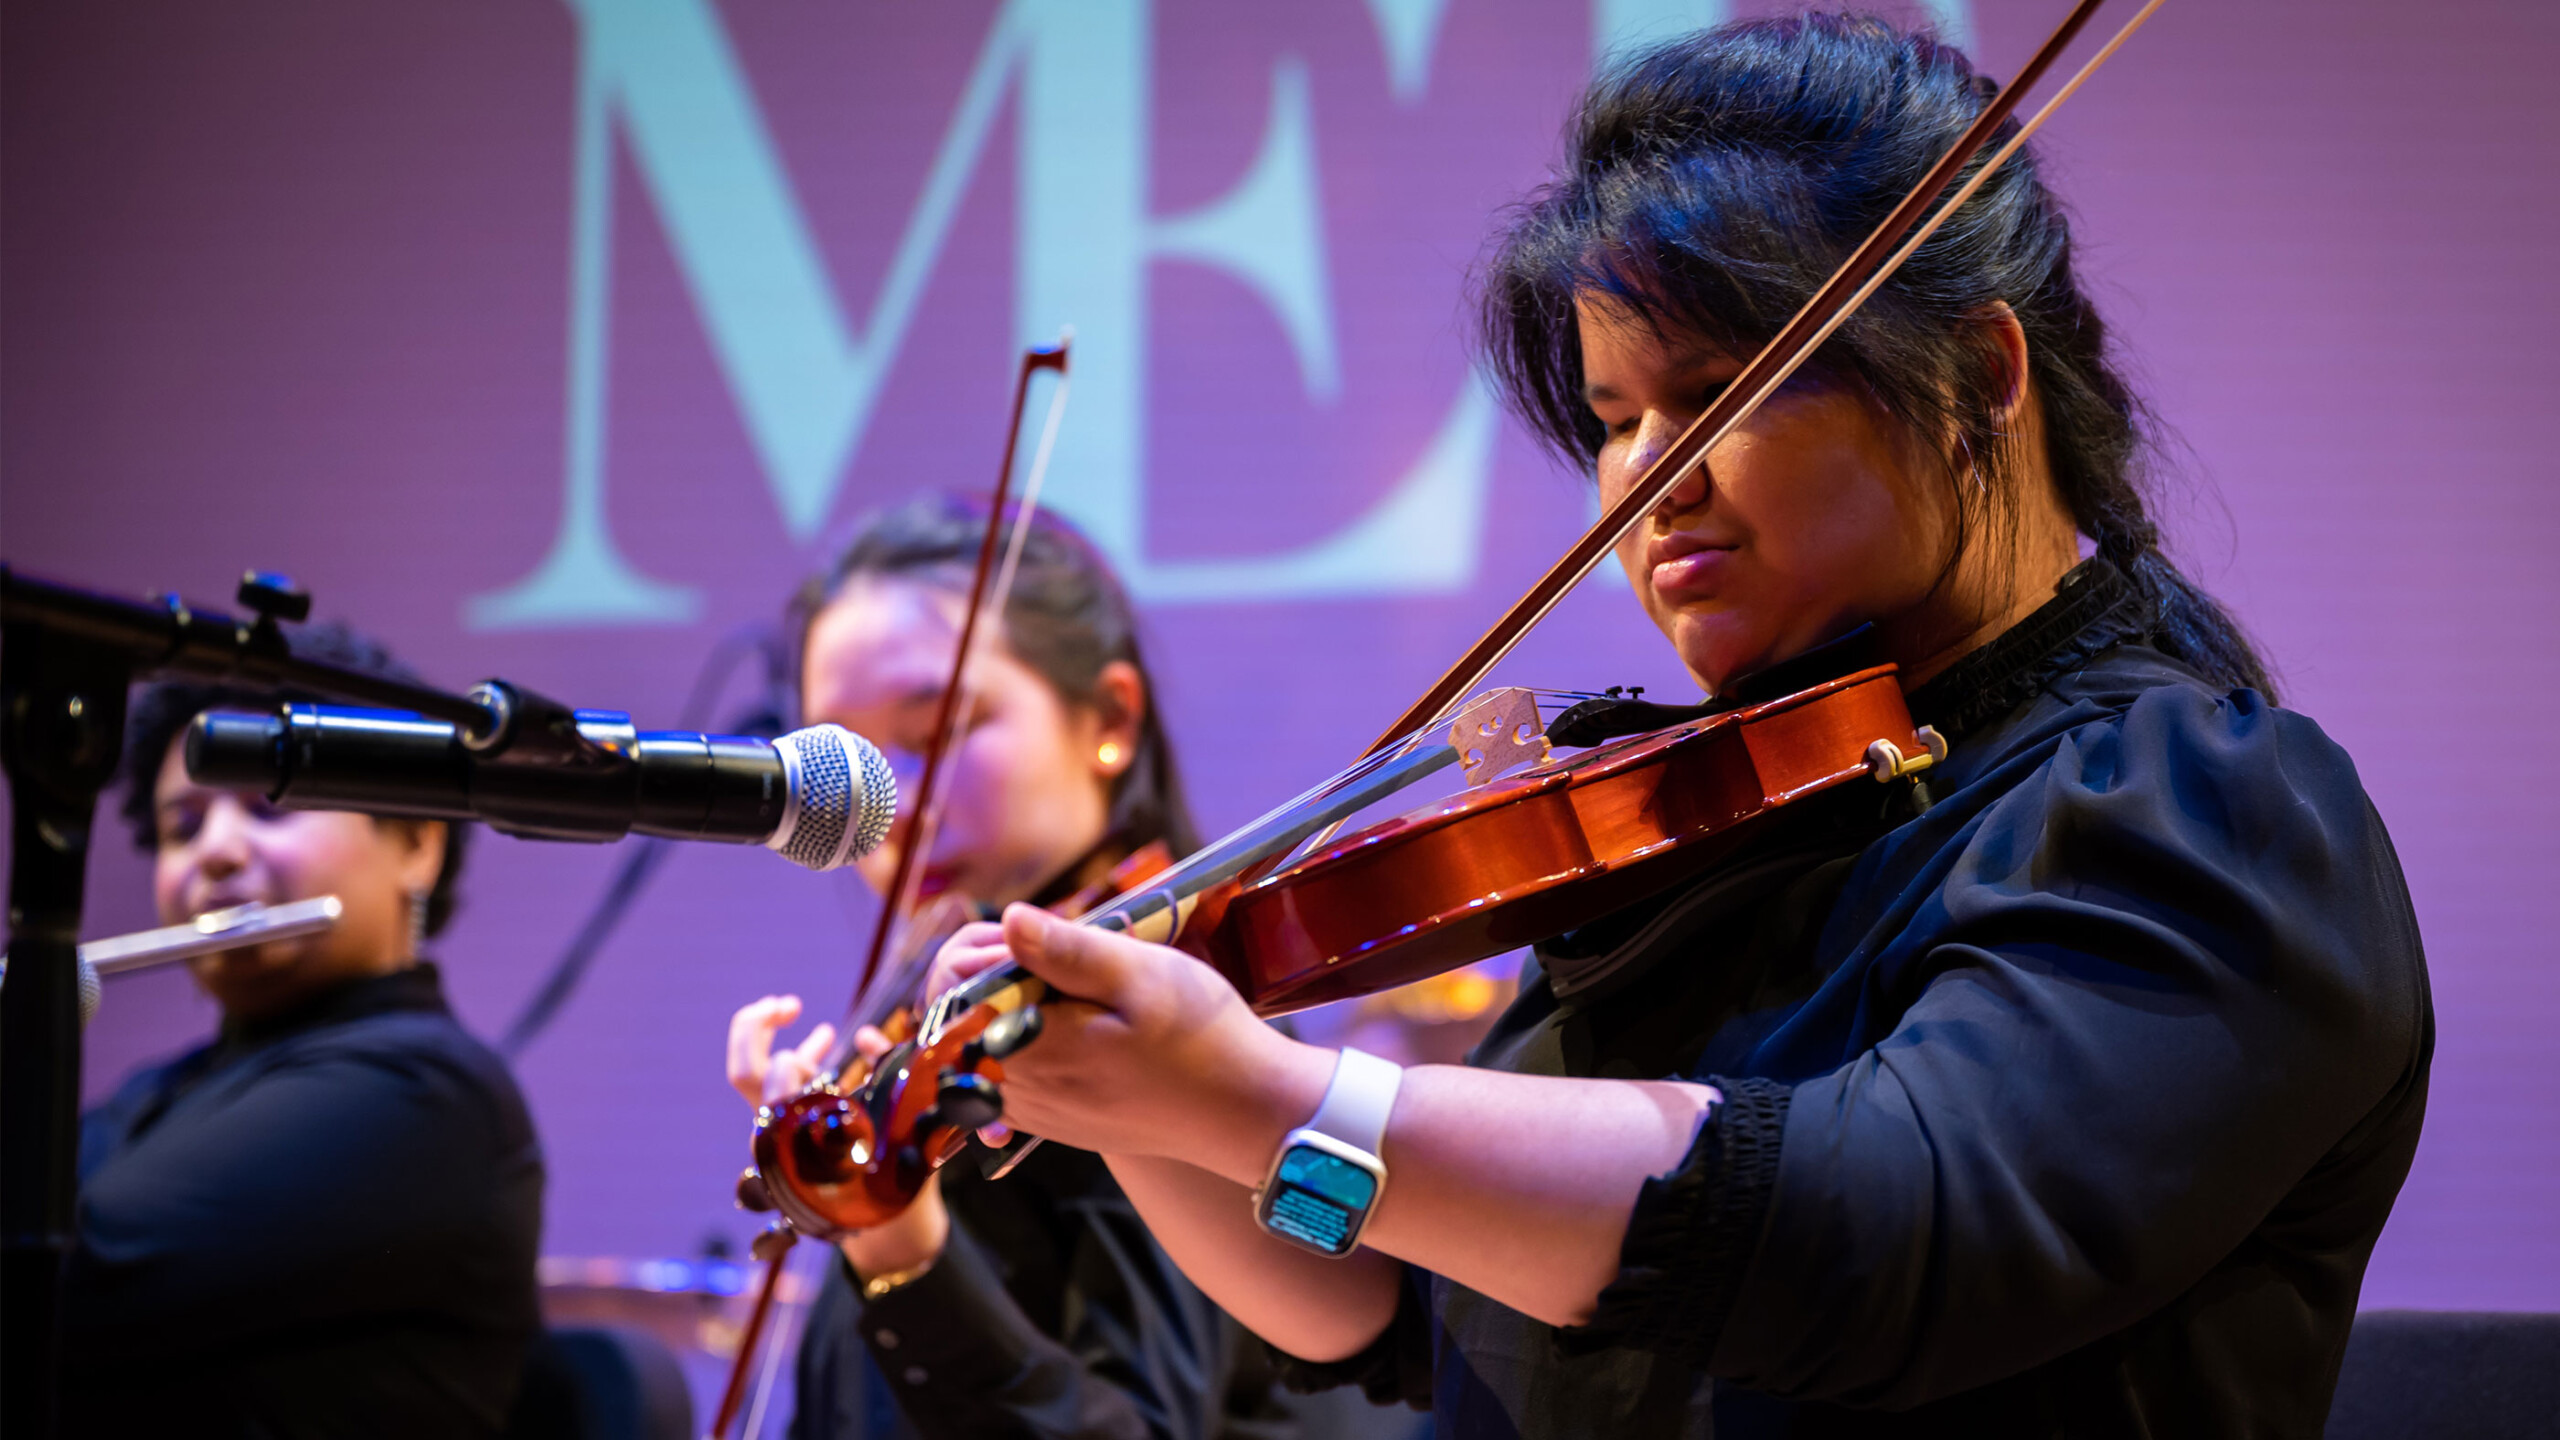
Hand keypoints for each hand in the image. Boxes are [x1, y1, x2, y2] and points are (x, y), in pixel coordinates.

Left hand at [725, 997, 949, 1276]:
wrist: (880, 1227)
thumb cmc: (891, 1182)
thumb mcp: (898, 1133)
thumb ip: (888, 1080)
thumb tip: (870, 1038)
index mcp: (795, 1136)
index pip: (770, 1084)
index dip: (791, 1059)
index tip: (820, 1045)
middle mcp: (780, 1130)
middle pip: (745, 1070)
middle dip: (756, 1029)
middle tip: (785, 1005)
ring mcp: (783, 1125)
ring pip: (755, 1072)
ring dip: (771, 1034)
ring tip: (792, 1007)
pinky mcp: (795, 1126)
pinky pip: (782, 1083)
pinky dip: (798, 1054)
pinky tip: (821, 1035)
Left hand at [925, 906, 1331, 1182]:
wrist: (1243, 1112)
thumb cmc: (1201, 1037)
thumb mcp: (1142, 974)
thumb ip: (1067, 950)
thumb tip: (1008, 920)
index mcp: (1033, 1047)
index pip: (949, 993)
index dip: (975, 950)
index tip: (1026, 938)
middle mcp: (1020, 1090)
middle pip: (951, 1023)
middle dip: (980, 974)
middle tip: (1040, 950)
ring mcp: (1034, 1113)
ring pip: (971, 1053)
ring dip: (996, 1009)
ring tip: (1055, 983)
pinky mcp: (1053, 1124)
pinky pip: (1000, 1081)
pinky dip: (1012, 1043)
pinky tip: (1058, 1021)